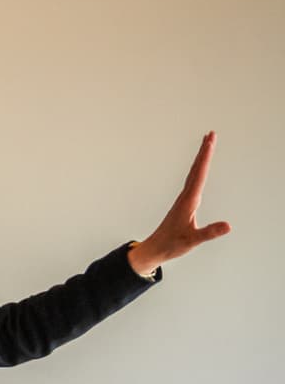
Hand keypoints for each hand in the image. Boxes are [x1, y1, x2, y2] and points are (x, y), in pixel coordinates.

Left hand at [127, 132, 231, 274]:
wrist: (154, 249)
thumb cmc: (171, 245)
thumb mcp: (192, 240)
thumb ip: (209, 233)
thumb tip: (228, 225)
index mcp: (188, 201)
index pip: (200, 174)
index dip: (206, 157)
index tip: (210, 141)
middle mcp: (186, 197)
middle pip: (196, 169)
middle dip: (204, 151)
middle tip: (211, 134)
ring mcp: (184, 199)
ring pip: (194, 173)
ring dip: (202, 158)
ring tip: (207, 144)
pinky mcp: (184, 203)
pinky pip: (193, 181)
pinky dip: (199, 170)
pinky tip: (201, 169)